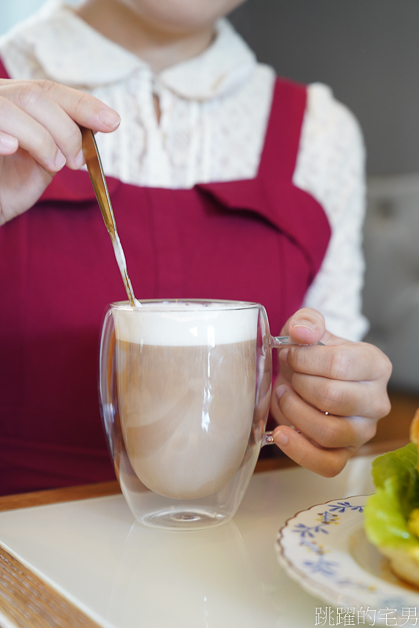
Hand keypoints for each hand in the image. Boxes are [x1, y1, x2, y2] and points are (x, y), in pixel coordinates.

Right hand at [0, 78, 120, 224]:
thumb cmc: (6, 188)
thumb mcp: (43, 162)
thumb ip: (65, 141)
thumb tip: (101, 123)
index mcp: (12, 100)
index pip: (49, 89)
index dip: (82, 103)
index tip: (112, 122)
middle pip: (35, 95)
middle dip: (65, 129)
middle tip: (75, 161)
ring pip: (12, 107)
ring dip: (41, 137)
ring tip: (51, 164)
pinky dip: (1, 135)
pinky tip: (12, 148)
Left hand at [270, 308, 391, 475]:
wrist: (312, 377)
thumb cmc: (314, 355)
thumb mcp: (310, 328)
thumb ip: (306, 321)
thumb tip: (301, 332)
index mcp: (375, 366)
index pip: (339, 364)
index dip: (304, 359)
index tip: (289, 354)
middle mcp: (377, 401)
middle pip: (333, 398)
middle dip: (298, 385)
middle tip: (287, 378)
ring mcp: (363, 431)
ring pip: (329, 432)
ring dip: (294, 413)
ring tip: (283, 397)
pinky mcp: (346, 454)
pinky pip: (327, 464)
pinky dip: (299, 451)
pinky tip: (281, 433)